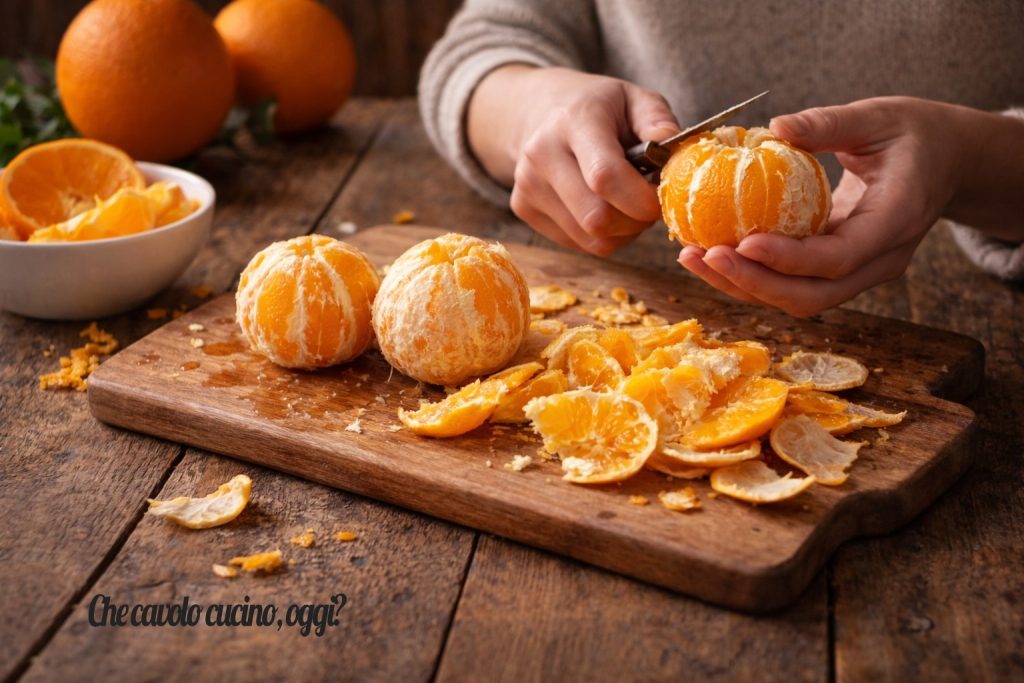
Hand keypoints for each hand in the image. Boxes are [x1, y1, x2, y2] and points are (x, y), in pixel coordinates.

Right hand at [468, 66, 678, 254]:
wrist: (538, 110)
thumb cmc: (597, 107)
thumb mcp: (634, 98)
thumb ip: (659, 123)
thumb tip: (677, 160)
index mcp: (574, 121)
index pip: (604, 176)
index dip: (641, 199)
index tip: (661, 198)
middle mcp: (542, 154)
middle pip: (596, 217)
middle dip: (635, 220)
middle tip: (647, 203)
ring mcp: (528, 185)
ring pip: (590, 237)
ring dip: (621, 231)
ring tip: (626, 203)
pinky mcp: (523, 208)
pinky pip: (578, 243)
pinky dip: (601, 235)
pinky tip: (603, 207)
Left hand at [679, 96, 969, 316]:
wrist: (947, 162)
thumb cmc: (916, 134)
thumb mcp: (880, 116)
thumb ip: (830, 123)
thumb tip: (775, 127)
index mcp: (897, 222)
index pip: (839, 257)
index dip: (789, 259)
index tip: (742, 243)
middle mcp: (879, 261)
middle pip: (811, 296)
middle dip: (752, 284)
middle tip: (703, 256)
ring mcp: (859, 273)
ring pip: (796, 299)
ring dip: (741, 285)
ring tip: (692, 257)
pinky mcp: (837, 271)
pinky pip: (791, 284)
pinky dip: (750, 276)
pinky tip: (710, 253)